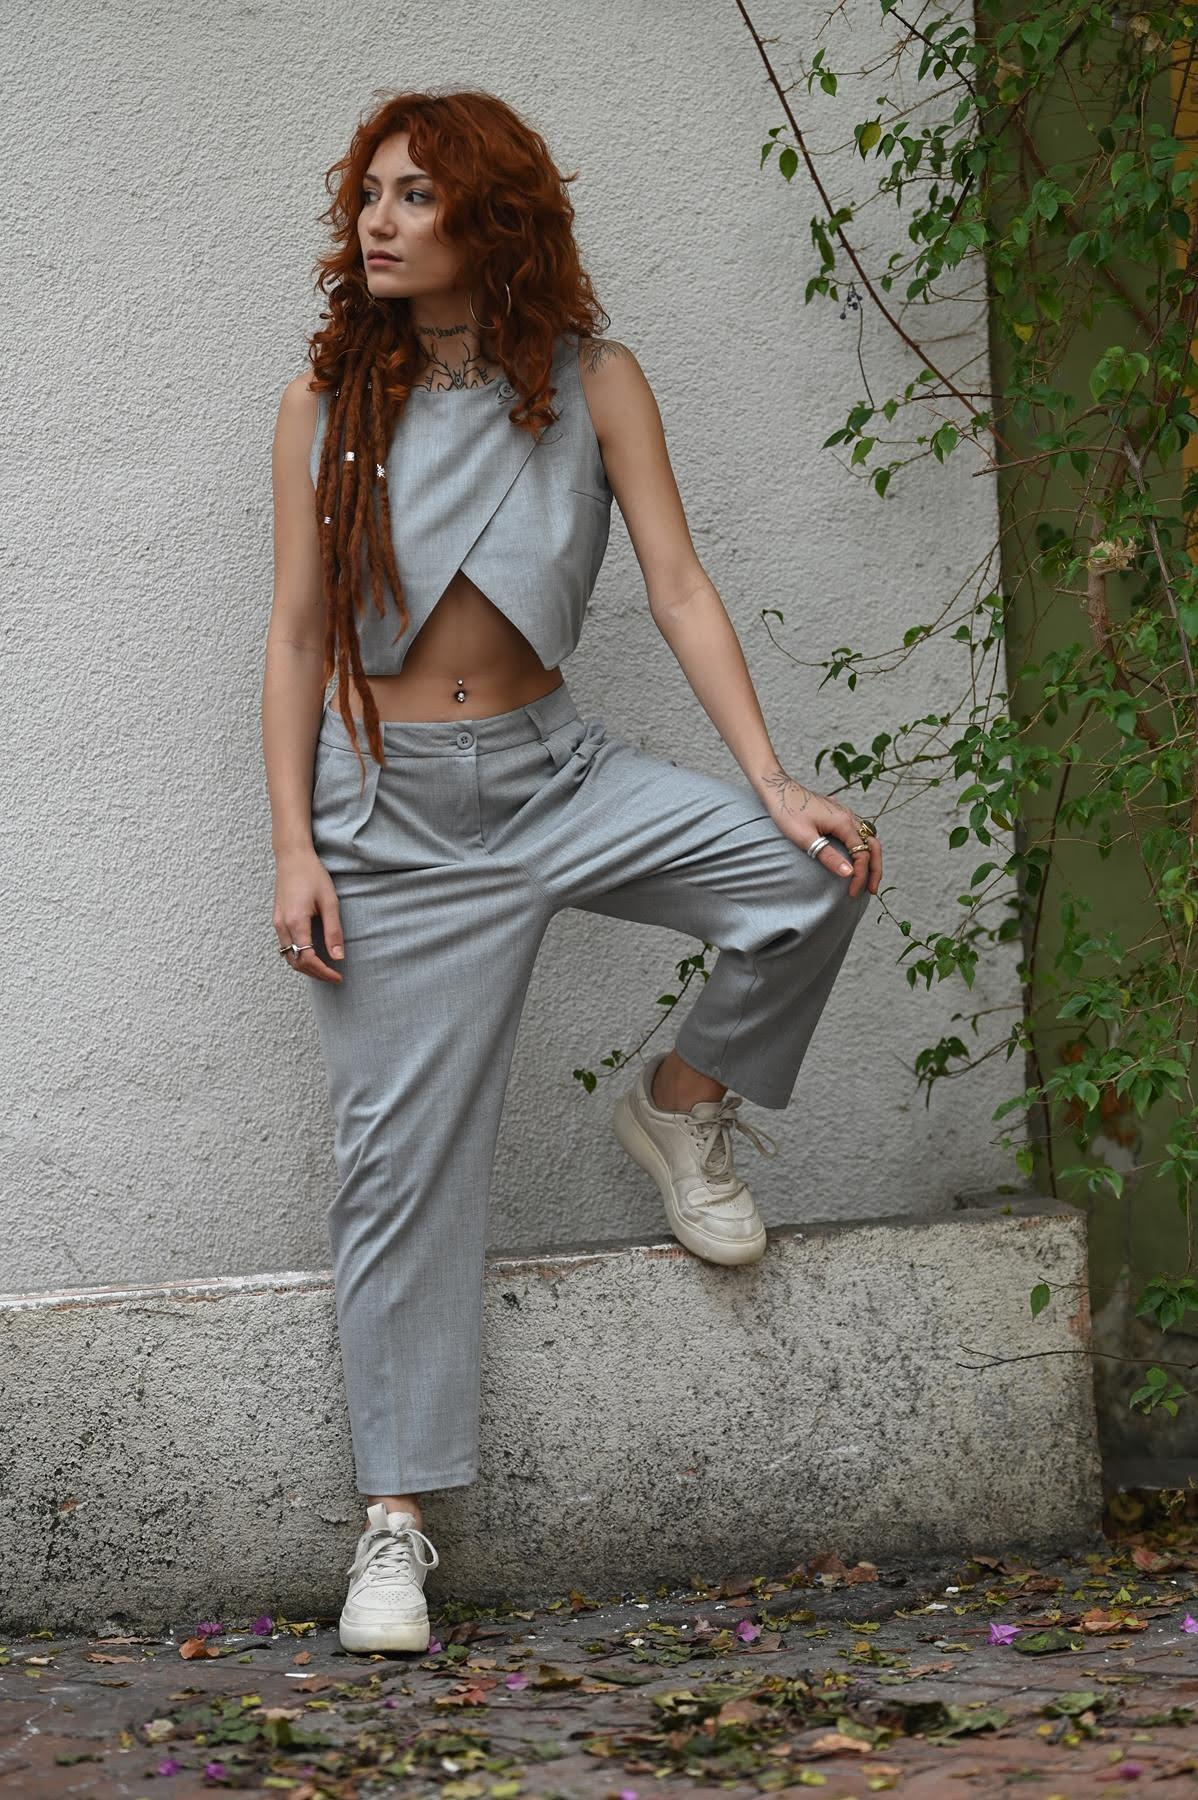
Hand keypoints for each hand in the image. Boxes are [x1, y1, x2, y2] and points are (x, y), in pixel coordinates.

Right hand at [273, 848, 344, 982]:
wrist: (292, 857)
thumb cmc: (313, 875)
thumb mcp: (330, 902)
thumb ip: (333, 931)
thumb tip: (338, 957)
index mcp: (296, 922)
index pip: (307, 959)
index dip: (323, 972)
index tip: (338, 976)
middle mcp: (282, 926)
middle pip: (295, 962)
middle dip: (315, 973)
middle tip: (333, 976)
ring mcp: (277, 923)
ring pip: (288, 956)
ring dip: (305, 966)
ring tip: (325, 968)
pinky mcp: (277, 919)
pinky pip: (285, 945)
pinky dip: (297, 955)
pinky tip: (312, 954)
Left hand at [758, 769, 881, 898]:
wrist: (778, 789)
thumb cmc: (788, 812)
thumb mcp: (805, 838)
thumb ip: (828, 856)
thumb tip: (848, 873)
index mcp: (843, 823)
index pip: (862, 854)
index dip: (860, 876)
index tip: (851, 892)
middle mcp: (849, 817)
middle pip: (873, 846)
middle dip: (875, 870)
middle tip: (871, 890)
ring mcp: (845, 814)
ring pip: (869, 838)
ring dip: (872, 858)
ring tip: (868, 876)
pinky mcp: (838, 814)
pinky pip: (860, 832)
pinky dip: (864, 847)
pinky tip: (857, 856)